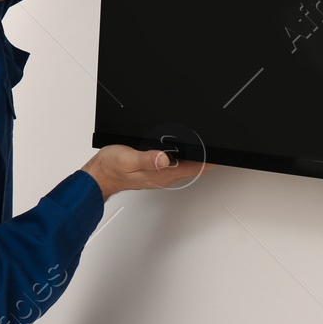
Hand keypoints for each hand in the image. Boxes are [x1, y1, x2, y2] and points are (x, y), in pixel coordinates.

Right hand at [82, 142, 212, 198]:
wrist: (98, 175)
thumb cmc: (110, 168)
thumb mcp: (128, 159)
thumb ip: (148, 159)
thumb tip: (165, 158)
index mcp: (162, 173)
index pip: (194, 167)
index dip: (211, 160)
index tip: (224, 154)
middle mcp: (164, 176)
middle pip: (195, 167)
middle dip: (209, 158)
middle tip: (223, 148)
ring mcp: (161, 175)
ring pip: (188, 166)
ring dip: (200, 158)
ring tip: (213, 149)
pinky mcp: (155, 171)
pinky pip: (178, 165)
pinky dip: (187, 158)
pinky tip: (189, 151)